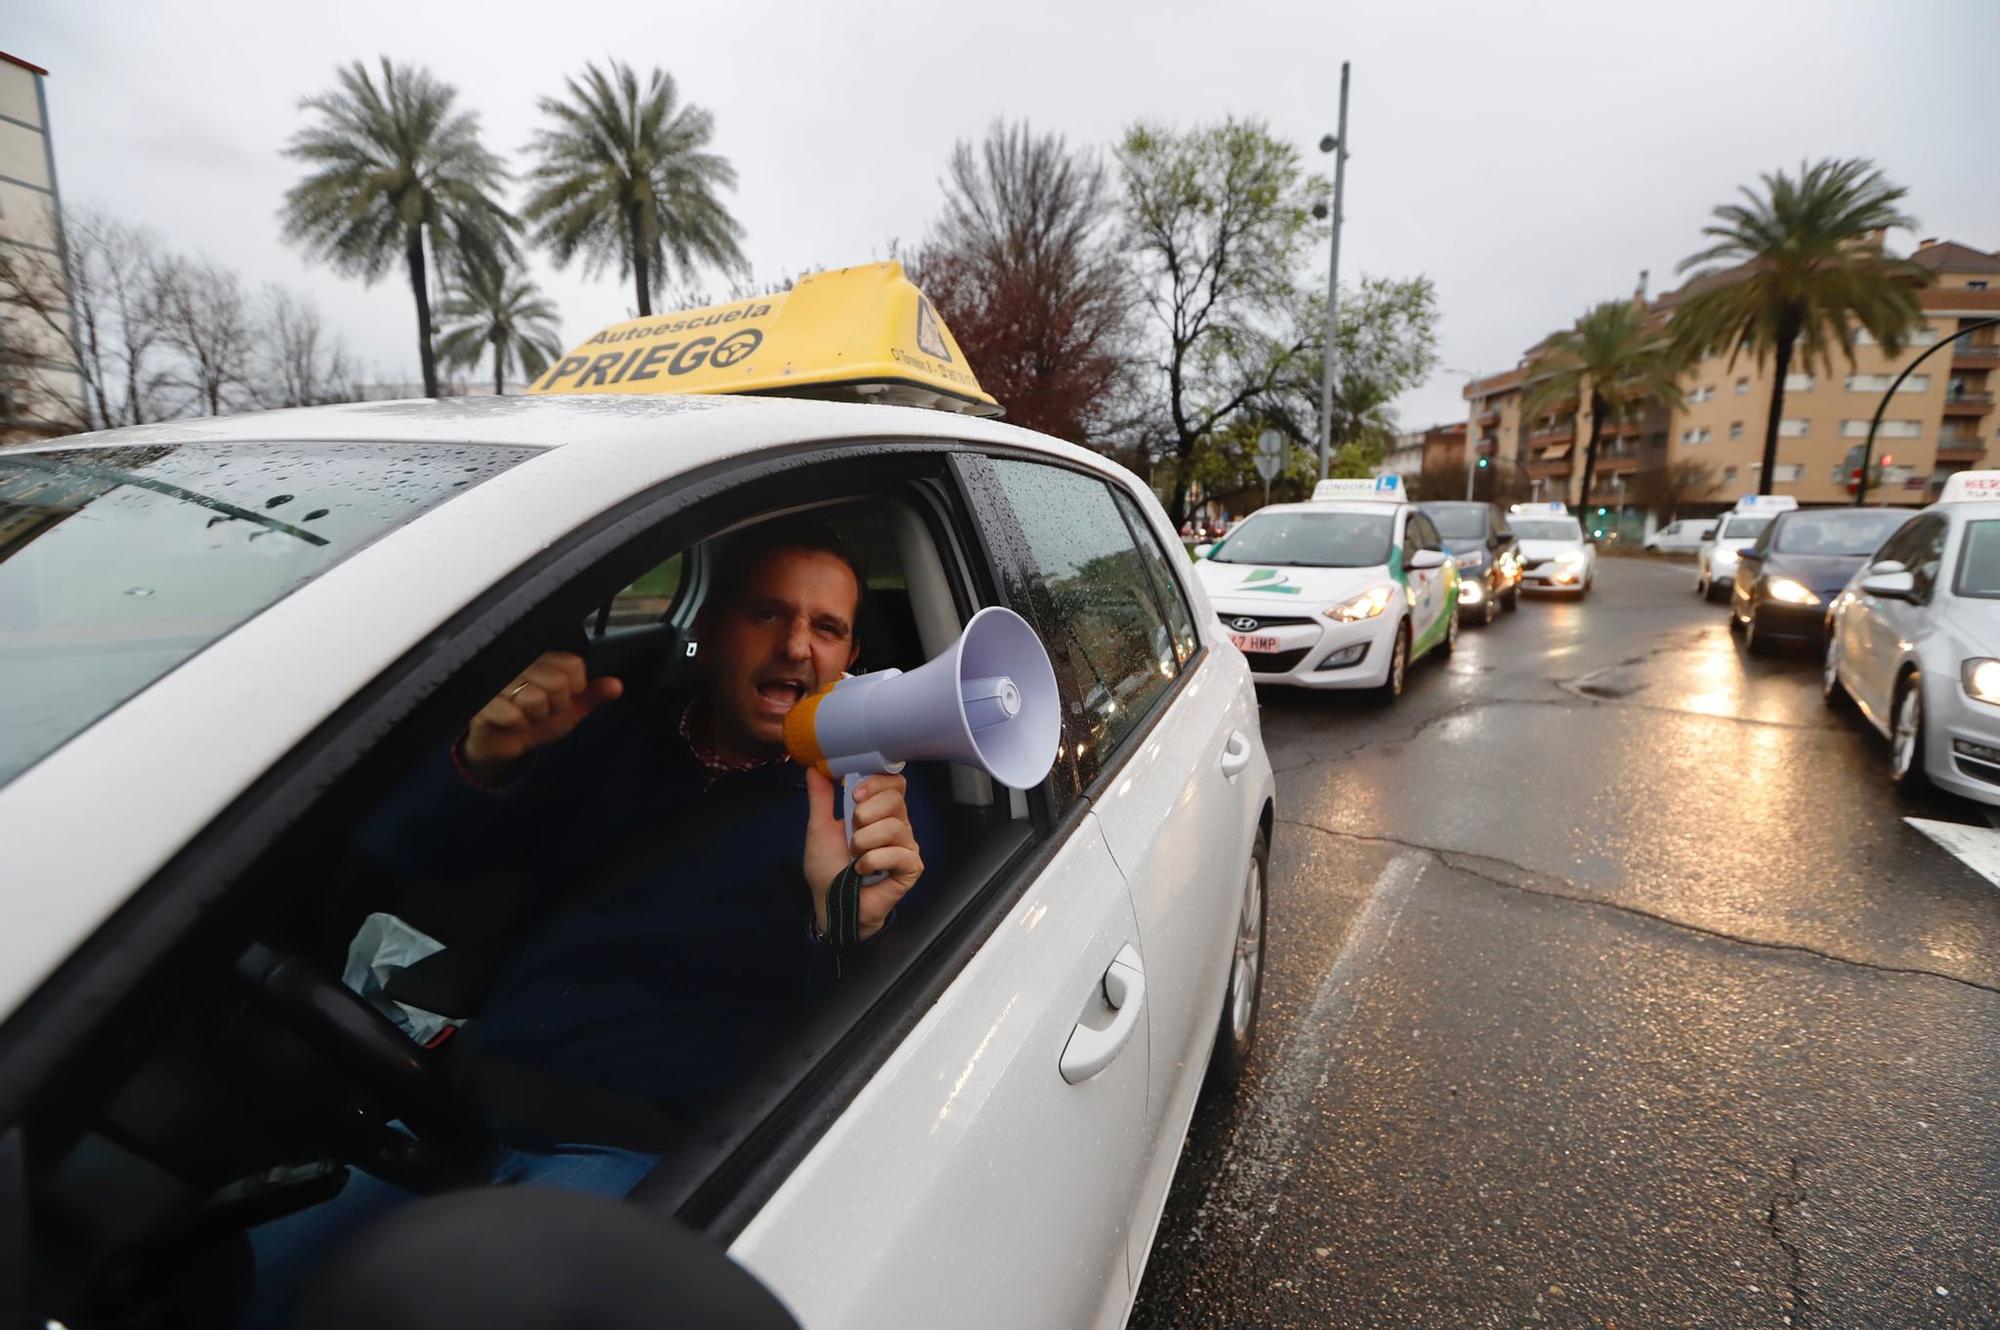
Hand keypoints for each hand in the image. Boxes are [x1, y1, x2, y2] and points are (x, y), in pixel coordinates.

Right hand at [460, 652, 622, 782]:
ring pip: (535, 699)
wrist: (500, 742)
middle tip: (539, 711)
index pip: (573, 666)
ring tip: (524, 715)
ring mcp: (498, 678)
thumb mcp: (568, 710)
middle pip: (558, 683)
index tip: (557, 700)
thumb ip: (591, 696)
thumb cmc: (533, 720)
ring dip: (534, 718)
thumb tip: (617, 686)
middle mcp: (520, 661)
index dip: (572, 692)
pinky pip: (513, 715)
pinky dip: (517, 726)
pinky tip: (508, 723)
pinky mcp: (481, 698)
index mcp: (543, 659)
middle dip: (553, 708)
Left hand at [804, 769, 923, 942]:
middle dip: (865, 813)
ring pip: (895, 826)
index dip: (877, 783)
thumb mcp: (819, 829)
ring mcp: (906, 847)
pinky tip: (862, 871)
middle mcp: (897, 825)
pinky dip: (873, 861)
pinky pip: (898, 854)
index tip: (854, 795)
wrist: (830, 905)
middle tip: (852, 832)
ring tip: (854, 856)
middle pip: (895, 799)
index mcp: (879, 812)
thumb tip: (815, 769)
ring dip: (864, 841)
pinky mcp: (910, 868)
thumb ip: (821, 798)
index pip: (894, 783)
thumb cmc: (828, 870)